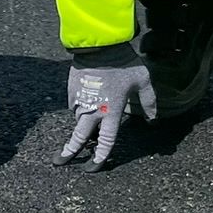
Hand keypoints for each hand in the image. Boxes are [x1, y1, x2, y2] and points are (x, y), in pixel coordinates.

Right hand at [55, 45, 156, 171]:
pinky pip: (74, 105)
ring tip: (80, 133)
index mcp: (111, 112)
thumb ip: (149, 102)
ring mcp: (80, 100)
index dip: (100, 157)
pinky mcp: (71, 90)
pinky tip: (86, 104)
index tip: (93, 167)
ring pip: (77, 121)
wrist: (101, 45)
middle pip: (78, 138)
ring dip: (79, 128)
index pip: (105, 141)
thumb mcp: (143, 81)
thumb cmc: (124, 63)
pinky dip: (79, 108)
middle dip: (68, 153)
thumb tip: (153, 119)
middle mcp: (93, 111)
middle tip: (59, 163)